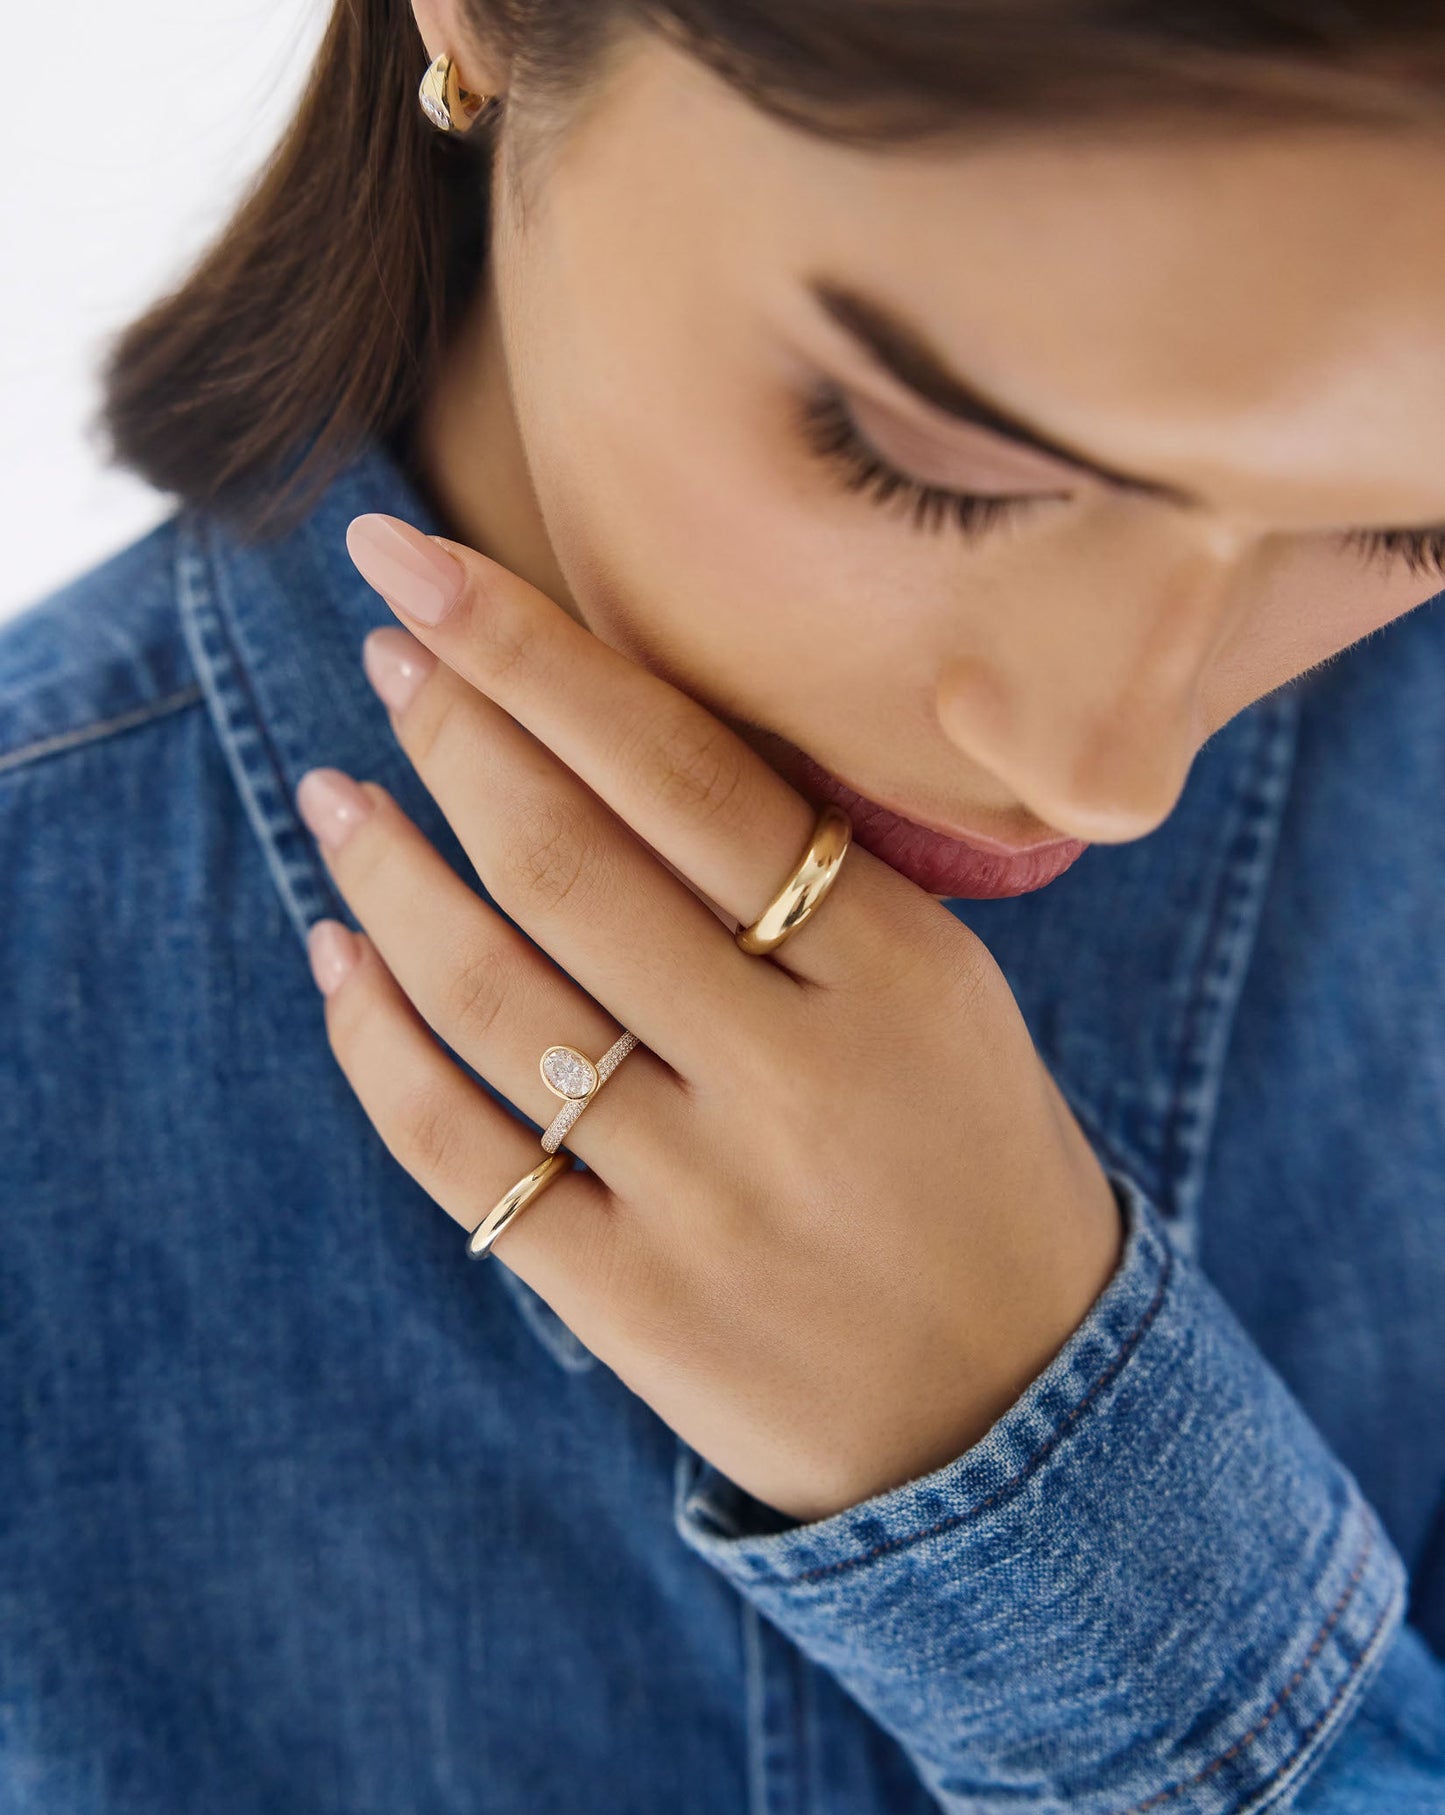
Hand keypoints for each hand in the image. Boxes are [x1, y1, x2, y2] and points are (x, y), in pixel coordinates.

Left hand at [296, 514, 1124, 1524]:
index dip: (533, 657)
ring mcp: (707, 1199)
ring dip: (389, 876)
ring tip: (335, 792)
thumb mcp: (940, 995)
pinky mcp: (633, 1303)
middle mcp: (795, 1077)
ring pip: (492, 998)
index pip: (683, 774)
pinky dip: (374, 1044)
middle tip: (388, 647)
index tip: (424, 570)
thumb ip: (805, 882)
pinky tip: (339, 959)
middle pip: (569, 866)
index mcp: (896, 971)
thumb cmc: (967, 1157)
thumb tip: (603, 730)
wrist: (1010, 1403)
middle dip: (455, 732)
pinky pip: (459, 1152)